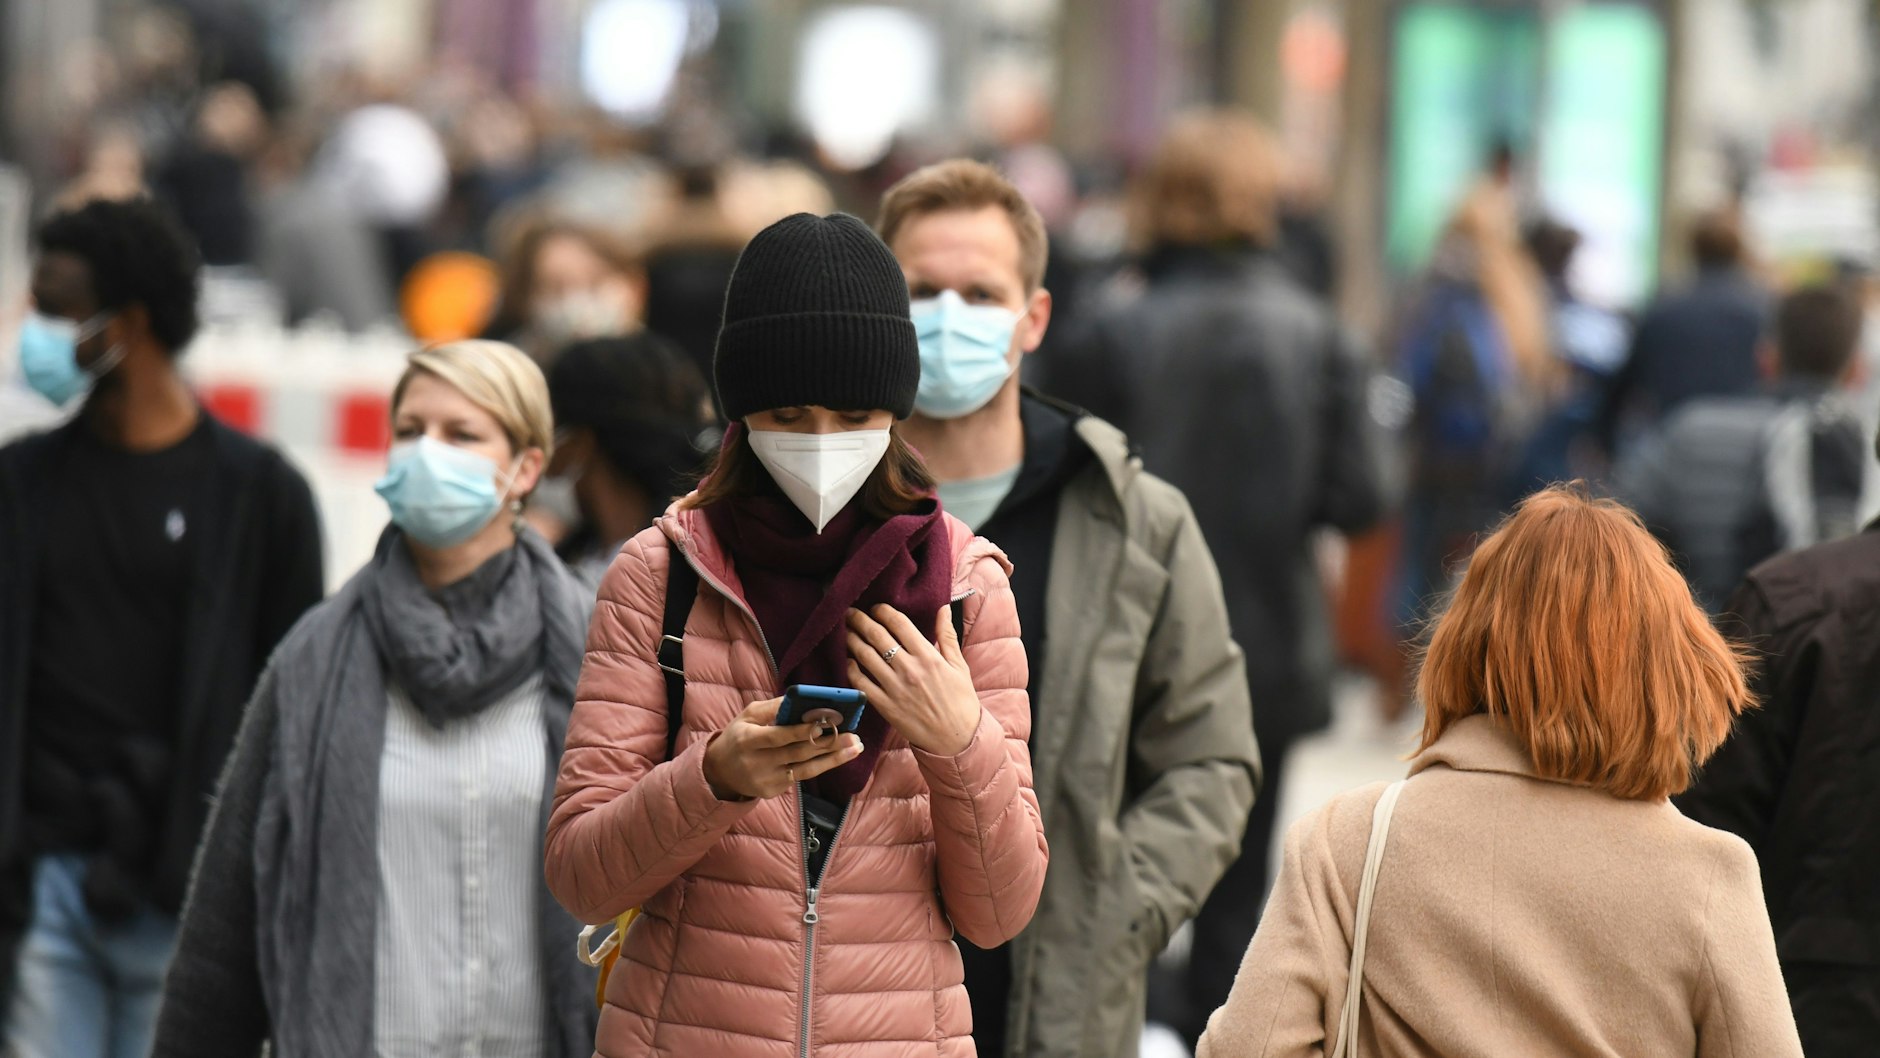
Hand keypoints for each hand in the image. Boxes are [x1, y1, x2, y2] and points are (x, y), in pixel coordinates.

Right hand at [702, 696, 861, 800]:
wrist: (720, 771)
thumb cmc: (739, 736)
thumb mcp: (749, 716)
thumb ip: (775, 707)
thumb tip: (803, 699)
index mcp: (748, 740)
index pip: (778, 736)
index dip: (802, 730)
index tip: (826, 722)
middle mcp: (756, 762)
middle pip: (798, 753)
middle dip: (828, 744)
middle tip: (854, 735)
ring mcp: (765, 780)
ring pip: (805, 769)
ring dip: (833, 758)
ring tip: (855, 747)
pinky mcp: (772, 791)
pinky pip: (800, 777)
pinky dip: (820, 766)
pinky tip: (838, 756)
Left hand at [846, 605, 979, 755]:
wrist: (957, 739)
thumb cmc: (961, 701)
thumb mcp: (959, 665)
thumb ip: (947, 636)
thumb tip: (943, 608)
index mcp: (928, 656)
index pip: (899, 624)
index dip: (883, 611)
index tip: (876, 607)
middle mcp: (909, 669)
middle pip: (877, 636)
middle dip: (860, 620)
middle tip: (849, 612)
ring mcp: (895, 688)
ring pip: (865, 656)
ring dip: (852, 640)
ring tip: (845, 632)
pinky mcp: (886, 706)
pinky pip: (861, 684)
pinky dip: (851, 670)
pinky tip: (848, 662)